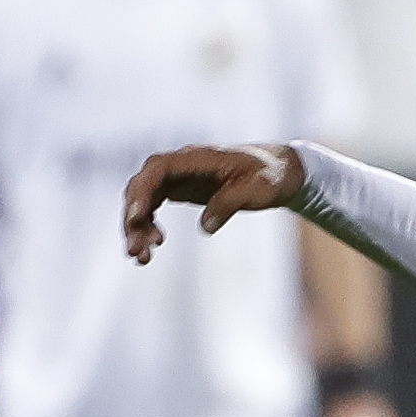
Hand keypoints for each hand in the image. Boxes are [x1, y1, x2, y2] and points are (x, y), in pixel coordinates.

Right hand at [123, 144, 309, 262]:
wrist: (282, 171)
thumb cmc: (272, 175)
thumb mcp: (258, 188)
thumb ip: (230, 203)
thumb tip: (206, 227)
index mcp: (197, 158)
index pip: (158, 169)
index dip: (142, 192)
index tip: (136, 218)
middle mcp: (182, 165)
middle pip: (142, 186)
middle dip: (133, 218)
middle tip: (135, 250)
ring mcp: (179, 177)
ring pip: (145, 200)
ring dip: (138, 228)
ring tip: (142, 258)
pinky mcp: (181, 189)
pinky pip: (154, 207)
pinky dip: (149, 226)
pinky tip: (154, 245)